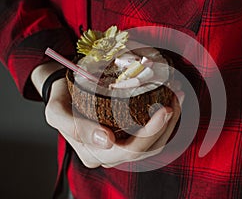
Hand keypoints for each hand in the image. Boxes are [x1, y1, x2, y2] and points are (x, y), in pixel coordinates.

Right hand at [45, 76, 182, 167]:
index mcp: (94, 153)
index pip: (129, 151)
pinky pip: (151, 136)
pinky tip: (170, 102)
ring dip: (169, 123)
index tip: (165, 109)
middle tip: (176, 99)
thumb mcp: (57, 112)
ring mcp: (120, 147)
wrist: (64, 92)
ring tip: (178, 97)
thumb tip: (106, 140)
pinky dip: (163, 121)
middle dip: (166, 125)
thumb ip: (74, 127)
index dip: (151, 133)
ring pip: (153, 144)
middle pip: (146, 149)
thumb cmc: (61, 100)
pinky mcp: (127, 136)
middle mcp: (110, 155)